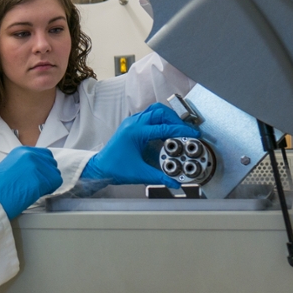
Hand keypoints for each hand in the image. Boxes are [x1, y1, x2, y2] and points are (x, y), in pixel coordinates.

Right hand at [0, 146, 62, 218]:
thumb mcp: (10, 167)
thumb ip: (25, 165)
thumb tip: (37, 171)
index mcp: (22, 151)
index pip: (45, 155)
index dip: (44, 167)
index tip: (39, 176)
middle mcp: (30, 154)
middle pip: (52, 163)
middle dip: (47, 175)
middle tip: (37, 185)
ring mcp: (36, 165)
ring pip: (55, 174)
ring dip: (48, 183)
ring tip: (33, 189)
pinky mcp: (40, 178)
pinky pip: (55, 183)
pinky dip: (49, 189)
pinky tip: (36, 193)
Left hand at [82, 102, 199, 187]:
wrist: (100, 168)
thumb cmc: (114, 168)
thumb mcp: (140, 174)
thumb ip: (159, 177)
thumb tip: (175, 182)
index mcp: (136, 132)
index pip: (164, 127)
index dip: (180, 130)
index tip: (192, 133)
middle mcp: (133, 123)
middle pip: (160, 112)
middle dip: (175, 120)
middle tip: (186, 130)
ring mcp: (131, 122)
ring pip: (154, 111)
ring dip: (168, 117)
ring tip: (178, 128)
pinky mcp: (131, 125)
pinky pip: (148, 116)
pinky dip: (160, 120)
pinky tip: (165, 130)